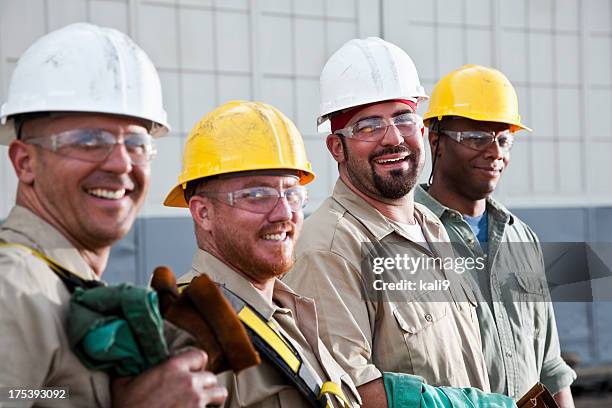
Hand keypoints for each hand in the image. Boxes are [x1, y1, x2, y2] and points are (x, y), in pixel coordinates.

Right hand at [112, 349, 226, 407]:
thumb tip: (127, 363)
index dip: (197, 364)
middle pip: (211, 377)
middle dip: (204, 384)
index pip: (199, 355)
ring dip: (213, 398)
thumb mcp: (122, 385)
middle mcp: (189, 382)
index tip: (192, 371)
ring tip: (204, 403)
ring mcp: (196, 400)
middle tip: (194, 392)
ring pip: (219, 393)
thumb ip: (131, 370)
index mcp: (172, 368)